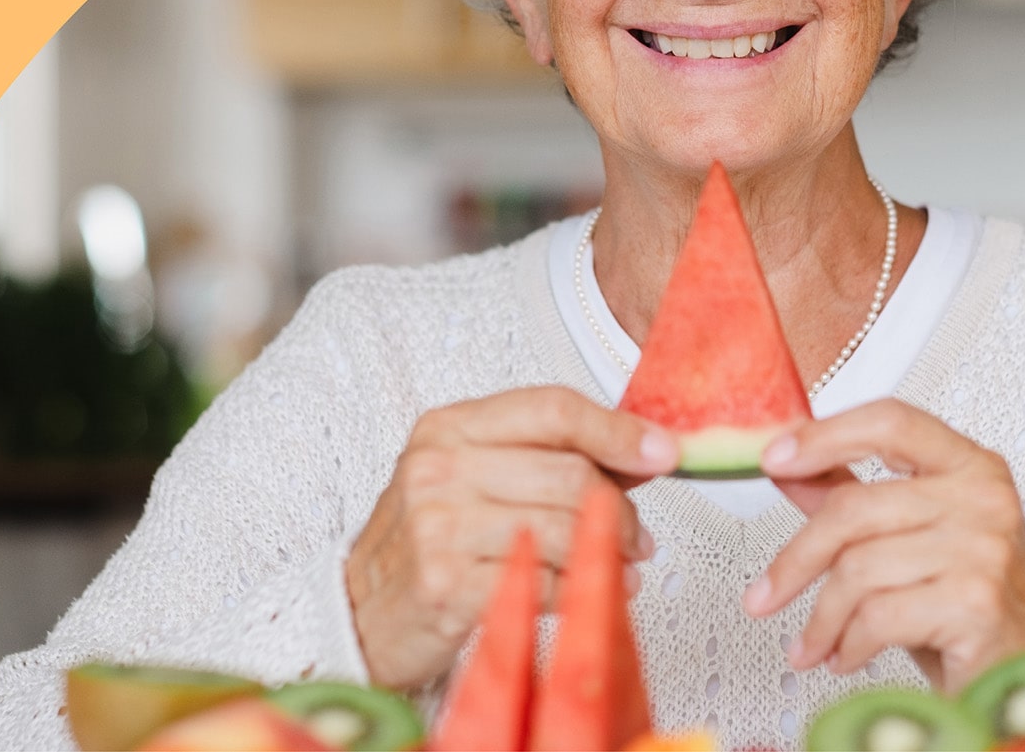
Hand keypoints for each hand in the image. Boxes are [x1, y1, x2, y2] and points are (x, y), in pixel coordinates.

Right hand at [346, 386, 678, 689]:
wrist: (360, 615)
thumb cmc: (434, 542)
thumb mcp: (475, 477)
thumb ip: (548, 456)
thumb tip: (645, 449)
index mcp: (450, 426)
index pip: (553, 409)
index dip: (618, 430)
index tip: (664, 452)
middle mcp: (438, 467)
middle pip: (568, 472)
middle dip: (618, 508)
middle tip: (638, 534)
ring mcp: (437, 526)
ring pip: (563, 528)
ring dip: (607, 551)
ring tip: (621, 564)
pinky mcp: (446, 586)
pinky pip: (544, 582)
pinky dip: (579, 589)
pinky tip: (591, 590)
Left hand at [744, 398, 1024, 692]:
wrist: (1022, 668)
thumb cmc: (967, 601)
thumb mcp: (909, 538)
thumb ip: (854, 494)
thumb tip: (788, 466)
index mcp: (971, 466)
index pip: (889, 423)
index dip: (824, 435)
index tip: (774, 458)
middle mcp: (984, 500)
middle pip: (855, 507)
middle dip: (797, 560)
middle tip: (764, 595)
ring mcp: (984, 550)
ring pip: (859, 568)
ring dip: (822, 619)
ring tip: (814, 643)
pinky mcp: (976, 605)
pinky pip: (878, 616)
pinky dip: (848, 644)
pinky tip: (847, 655)